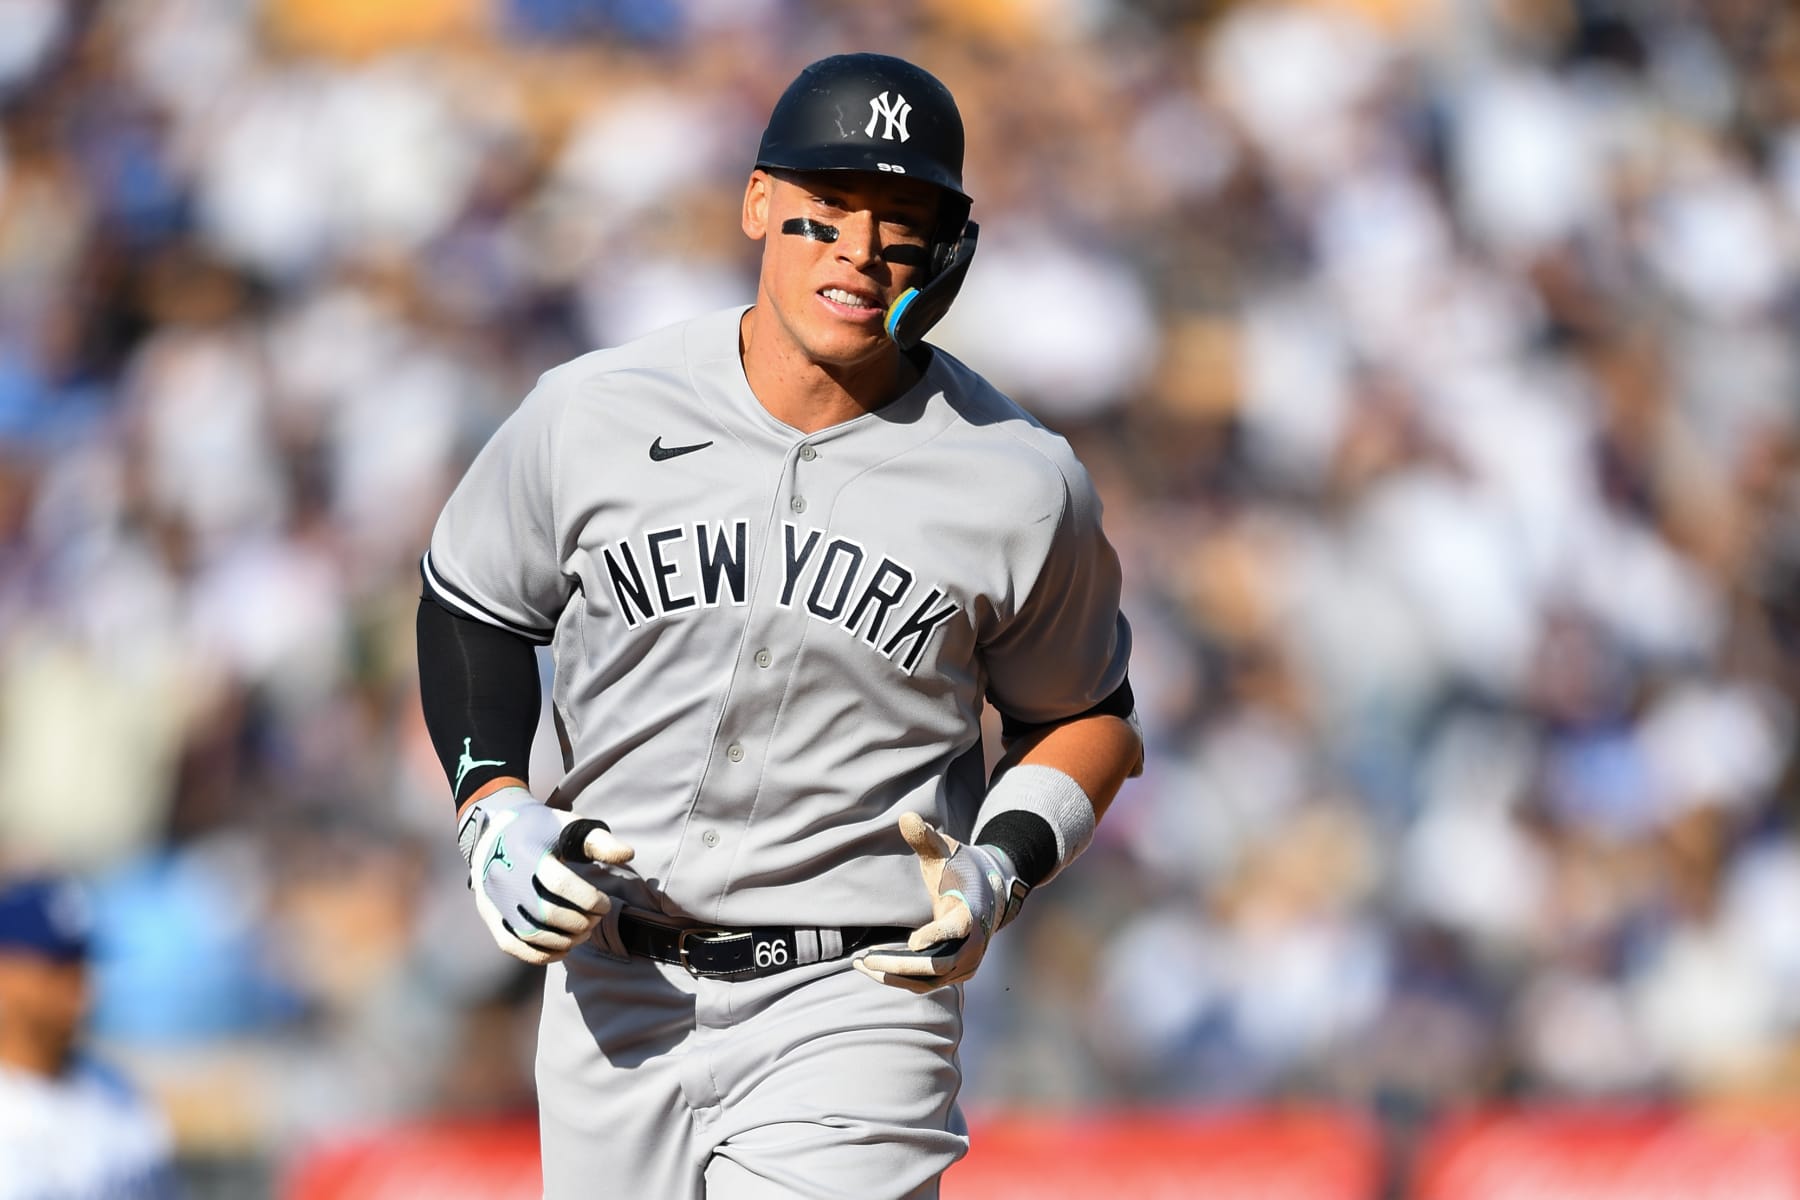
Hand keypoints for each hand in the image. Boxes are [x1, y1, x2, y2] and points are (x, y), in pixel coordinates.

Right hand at [458, 788, 635, 965]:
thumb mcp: (569, 826)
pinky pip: (513, 945)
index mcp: (527, 852)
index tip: (605, 904)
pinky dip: (540, 954)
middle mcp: (506, 878)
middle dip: (579, 922)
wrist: (495, 831)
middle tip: (595, 920)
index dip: (589, 899)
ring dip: (563, 940)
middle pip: (546, 913)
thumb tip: (628, 854)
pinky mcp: (490, 915)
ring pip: (530, 933)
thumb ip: (599, 841)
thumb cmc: (541, 830)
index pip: (561, 884)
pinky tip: (562, 949)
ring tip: (583, 933)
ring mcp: (494, 899)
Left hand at [854, 813, 1011, 992]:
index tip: (913, 941)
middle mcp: (973, 945)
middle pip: (938, 966)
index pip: (957, 929)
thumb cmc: (961, 868)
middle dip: (900, 966)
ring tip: (861, 965)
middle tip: (866, 959)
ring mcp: (966, 964)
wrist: (990, 892)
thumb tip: (905, 816)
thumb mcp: (946, 851)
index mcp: (972, 913)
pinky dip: (900, 980)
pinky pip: (927, 984)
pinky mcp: (956, 974)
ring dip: (894, 977)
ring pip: (929, 981)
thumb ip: (926, 838)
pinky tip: (872, 968)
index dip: (937, 936)